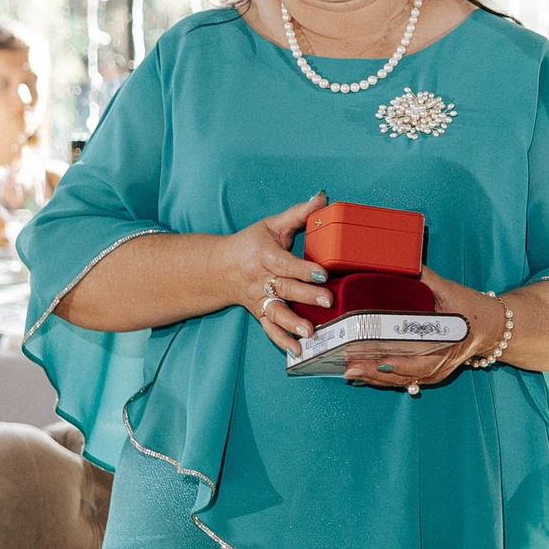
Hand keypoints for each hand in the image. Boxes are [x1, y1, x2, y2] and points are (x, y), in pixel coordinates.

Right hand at [228, 191, 333, 355]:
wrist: (220, 267)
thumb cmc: (252, 243)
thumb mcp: (272, 225)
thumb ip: (299, 213)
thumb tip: (323, 197)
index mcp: (264, 255)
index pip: (284, 263)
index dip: (303, 269)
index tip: (322, 274)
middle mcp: (260, 280)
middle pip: (284, 288)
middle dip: (305, 296)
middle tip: (328, 300)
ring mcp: (259, 299)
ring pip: (275, 312)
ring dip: (292, 323)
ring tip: (310, 331)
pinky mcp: (259, 312)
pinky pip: (269, 329)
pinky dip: (281, 341)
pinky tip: (297, 351)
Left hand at [342, 266, 494, 392]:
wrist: (491, 327)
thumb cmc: (473, 310)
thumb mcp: (453, 292)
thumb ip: (428, 278)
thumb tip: (406, 262)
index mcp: (449, 345)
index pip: (423, 361)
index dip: (401, 364)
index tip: (381, 361)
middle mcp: (441, 365)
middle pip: (406, 375)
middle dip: (378, 374)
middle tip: (352, 367)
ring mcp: (435, 373)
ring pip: (402, 381)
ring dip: (376, 379)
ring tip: (350, 371)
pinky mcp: (428, 374)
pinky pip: (403, 380)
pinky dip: (382, 378)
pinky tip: (362, 374)